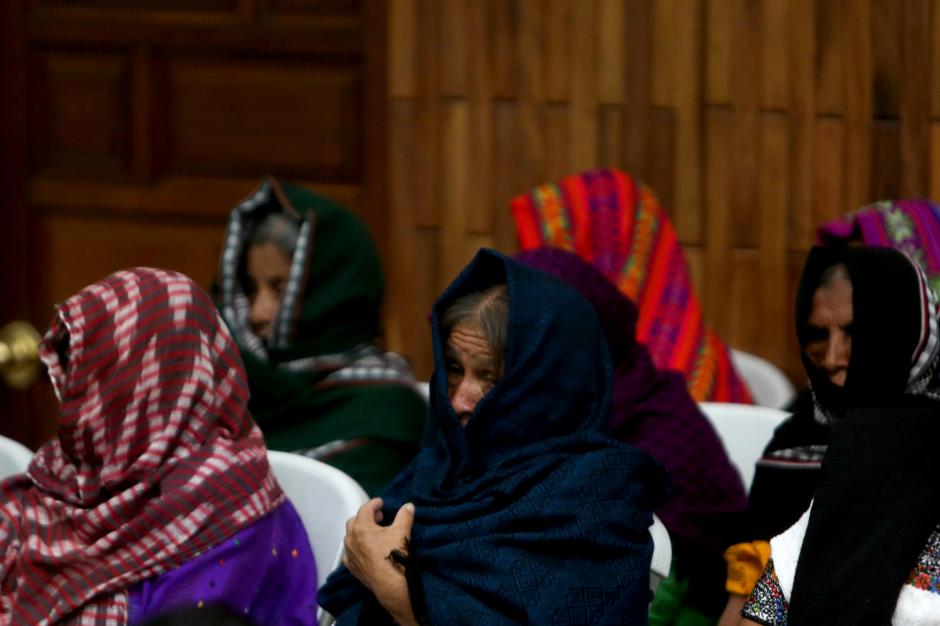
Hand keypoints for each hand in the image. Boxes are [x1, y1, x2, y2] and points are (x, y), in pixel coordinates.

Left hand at [343, 498, 417, 624]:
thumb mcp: (402, 532)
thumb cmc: (394, 555)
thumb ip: (405, 515)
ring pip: (350, 536)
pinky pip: (349, 552)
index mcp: (362, 527)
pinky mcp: (351, 566)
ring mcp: (349, 553)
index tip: (380, 503)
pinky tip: (364, 549)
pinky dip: (356, 547)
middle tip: (379, 518)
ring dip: (360, 531)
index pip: (365, 509)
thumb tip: (408, 506)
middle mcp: (351, 539)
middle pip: (355, 521)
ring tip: (373, 533)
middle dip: (366, 517)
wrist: (390, 583)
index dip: (374, 504)